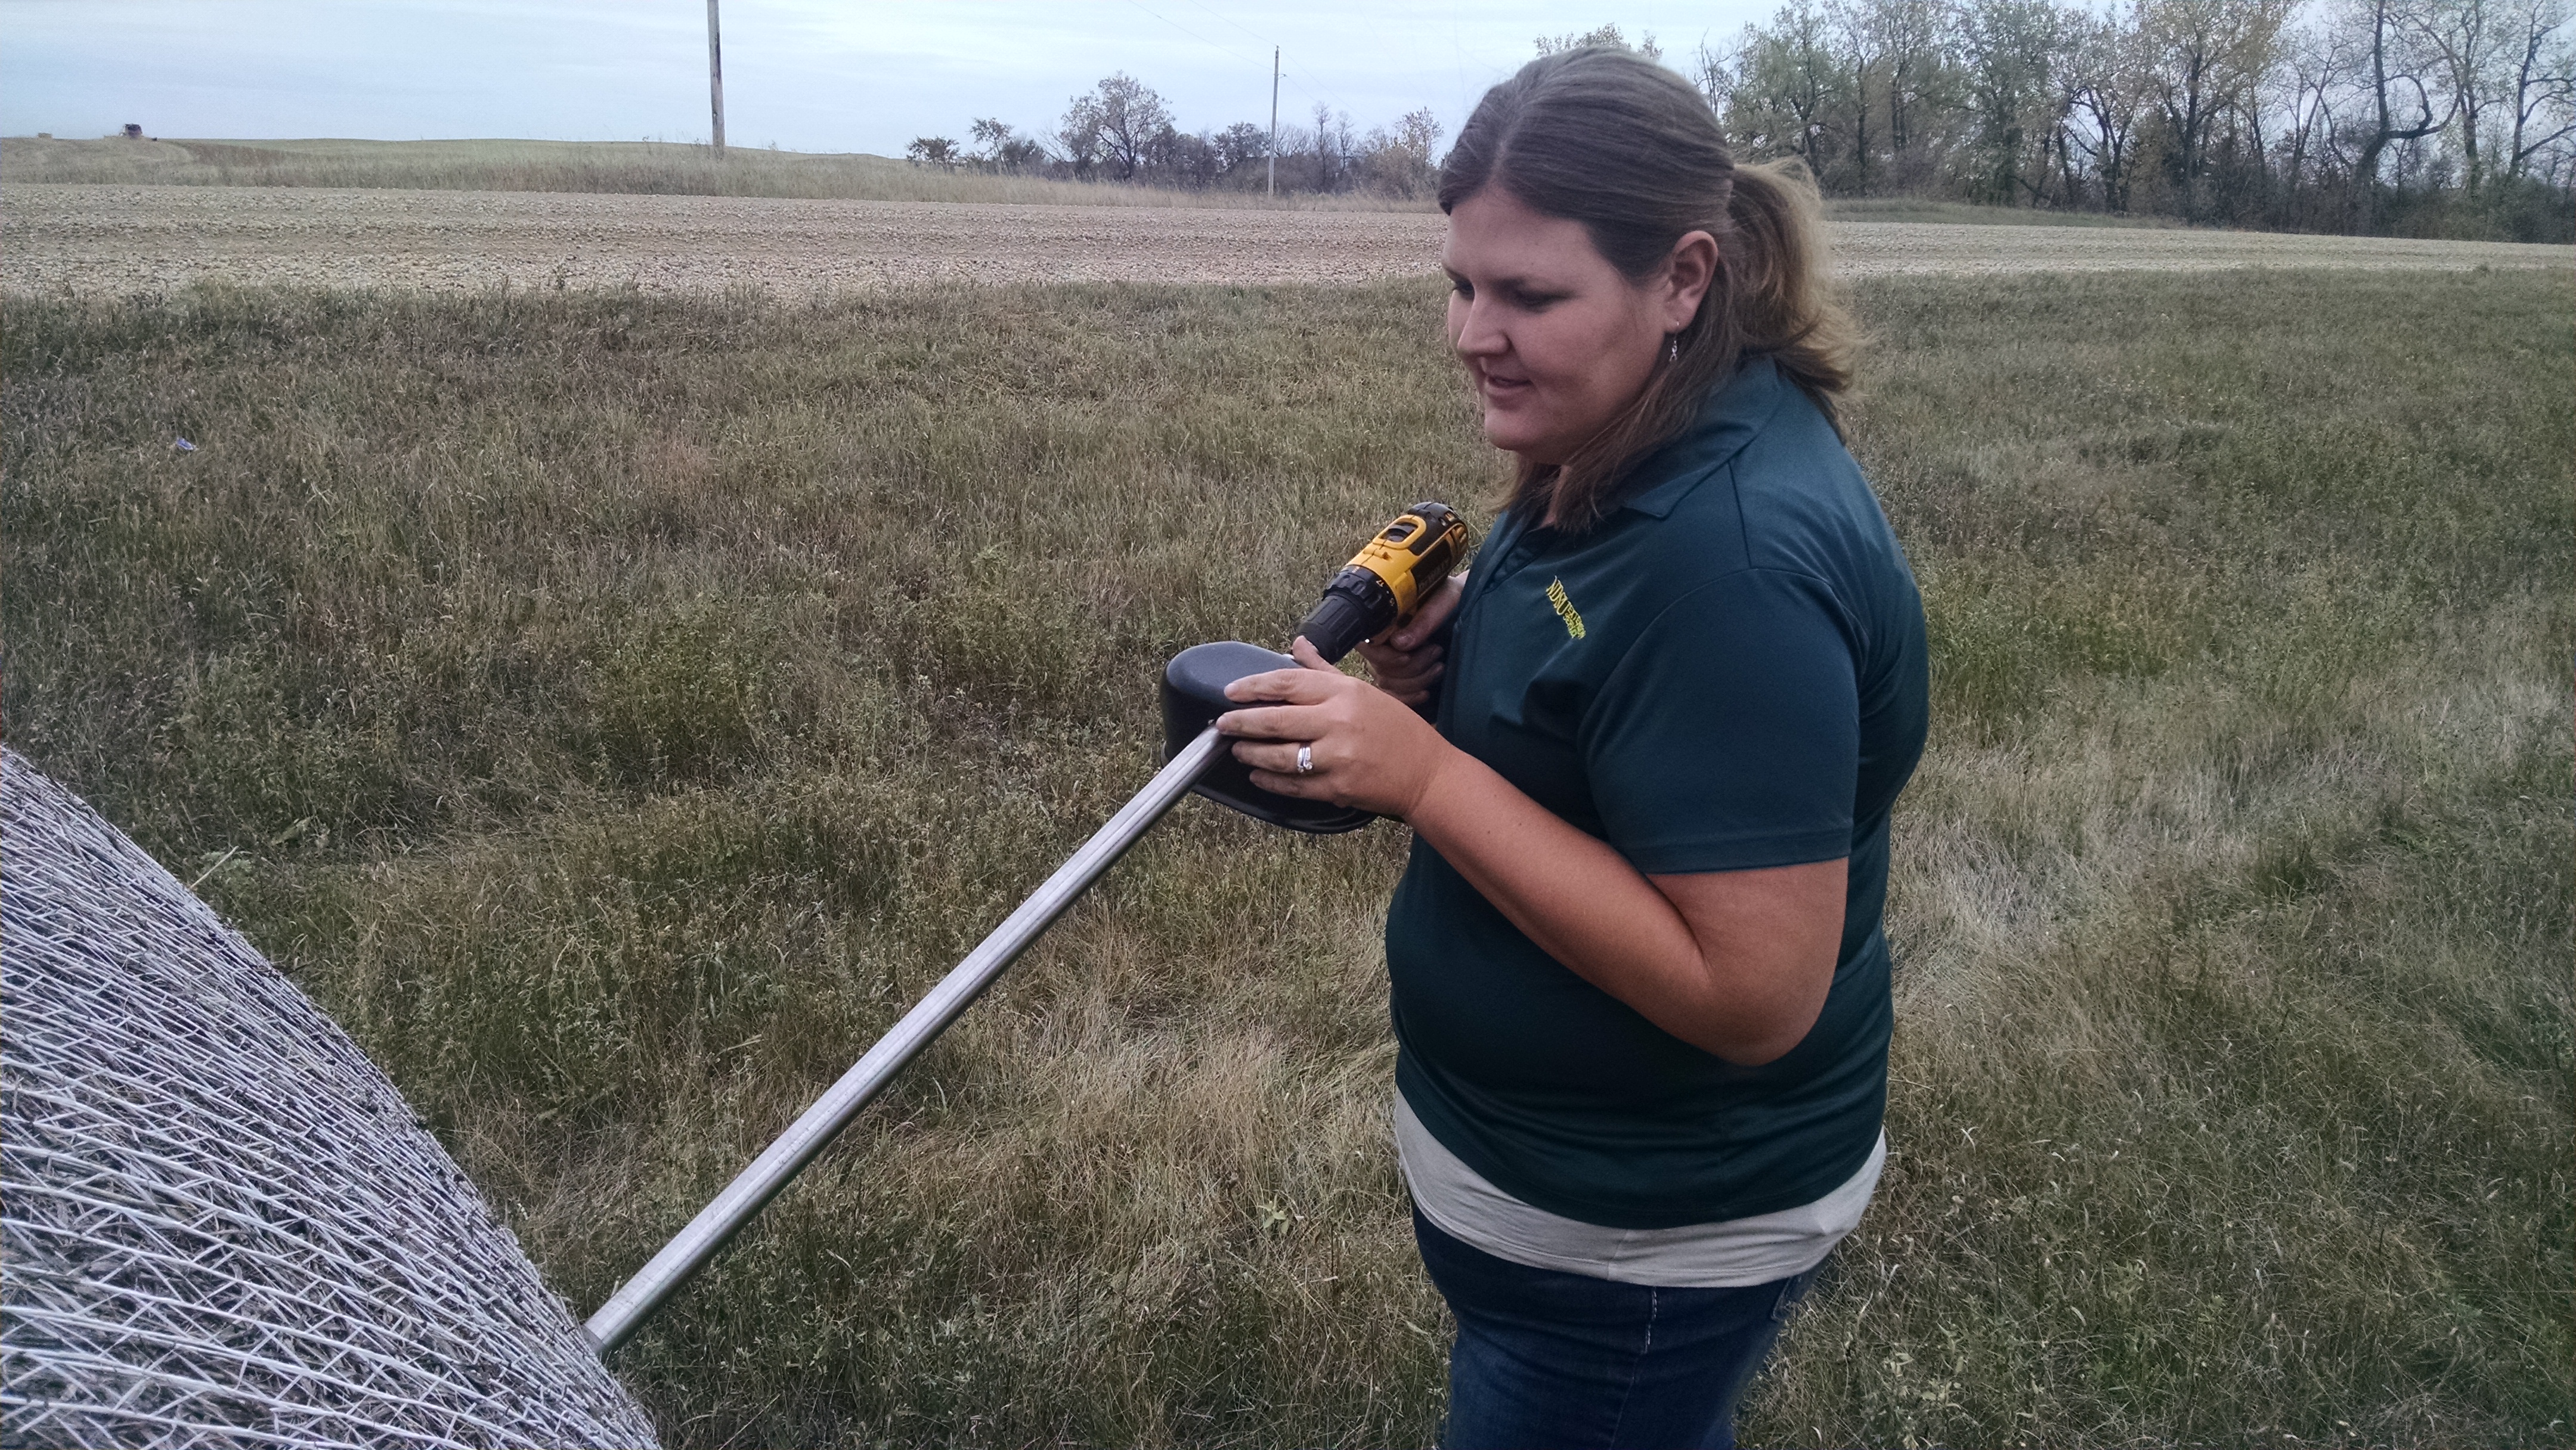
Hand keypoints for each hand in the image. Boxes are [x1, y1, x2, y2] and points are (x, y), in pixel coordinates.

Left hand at [1216, 637, 1455, 819]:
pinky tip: (1258, 775)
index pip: (1287, 684)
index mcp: (1344, 693)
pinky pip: (1293, 785)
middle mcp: (1338, 722)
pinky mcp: (1337, 787)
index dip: (1253, 687)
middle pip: (1276, 720)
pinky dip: (1270, 781)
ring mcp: (1337, 757)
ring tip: (1237, 749)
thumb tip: (1297, 645)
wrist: (1426, 773)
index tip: (1231, 693)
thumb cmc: (1396, 728)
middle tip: (1222, 724)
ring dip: (1252, 753)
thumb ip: (1323, 671)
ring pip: (1280, 756)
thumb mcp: (1362, 690)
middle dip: (1242, 723)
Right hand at [1353, 572, 1465, 706]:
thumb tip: (1398, 643)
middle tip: (1437, 651)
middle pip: (1380, 669)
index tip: (1407, 656)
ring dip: (1416, 680)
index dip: (1384, 657)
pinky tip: (1425, 692)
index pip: (1367, 646)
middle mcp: (1382, 642)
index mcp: (1385, 619)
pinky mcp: (1402, 676)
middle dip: (1411, 667)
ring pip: (1388, 684)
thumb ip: (1424, 620)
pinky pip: (1394, 697)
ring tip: (1440, 667)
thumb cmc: (1454, 598)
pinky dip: (1408, 698)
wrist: (1467, 604)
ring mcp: (1390, 661)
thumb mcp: (1444, 601)